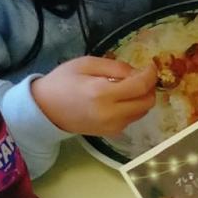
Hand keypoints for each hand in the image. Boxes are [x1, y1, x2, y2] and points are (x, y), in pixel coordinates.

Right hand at [31, 57, 158, 136]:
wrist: (46, 109)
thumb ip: (115, 67)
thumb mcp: (86, 63)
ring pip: (142, 112)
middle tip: (141, 76)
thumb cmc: (63, 81)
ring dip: (142, 98)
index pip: (140, 86)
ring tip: (129, 86)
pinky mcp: (112, 133)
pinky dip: (133, 107)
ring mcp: (113, 127)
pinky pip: (132, 119)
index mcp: (103, 93)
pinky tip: (121, 98)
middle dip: (149, 87)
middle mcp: (112, 114)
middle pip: (147, 102)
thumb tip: (138, 72)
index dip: (150, 75)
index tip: (150, 66)